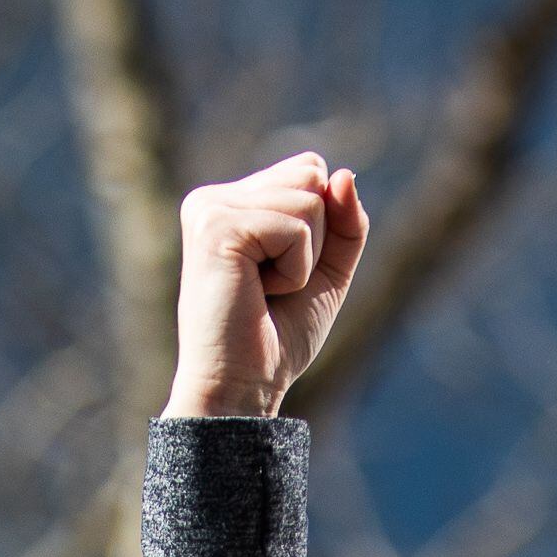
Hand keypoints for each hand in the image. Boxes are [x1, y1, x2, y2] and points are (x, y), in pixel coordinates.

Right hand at [165, 154, 367, 420]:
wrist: (241, 388)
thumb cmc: (276, 338)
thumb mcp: (327, 271)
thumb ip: (345, 221)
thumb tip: (344, 174)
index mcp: (232, 202)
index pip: (310, 169)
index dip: (322, 226)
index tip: (281, 273)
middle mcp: (214, 198)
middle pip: (312, 176)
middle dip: (315, 240)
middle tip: (273, 286)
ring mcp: (210, 208)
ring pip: (309, 200)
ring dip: (304, 260)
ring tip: (263, 291)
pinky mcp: (216, 227)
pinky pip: (296, 229)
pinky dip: (295, 270)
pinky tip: (259, 293)